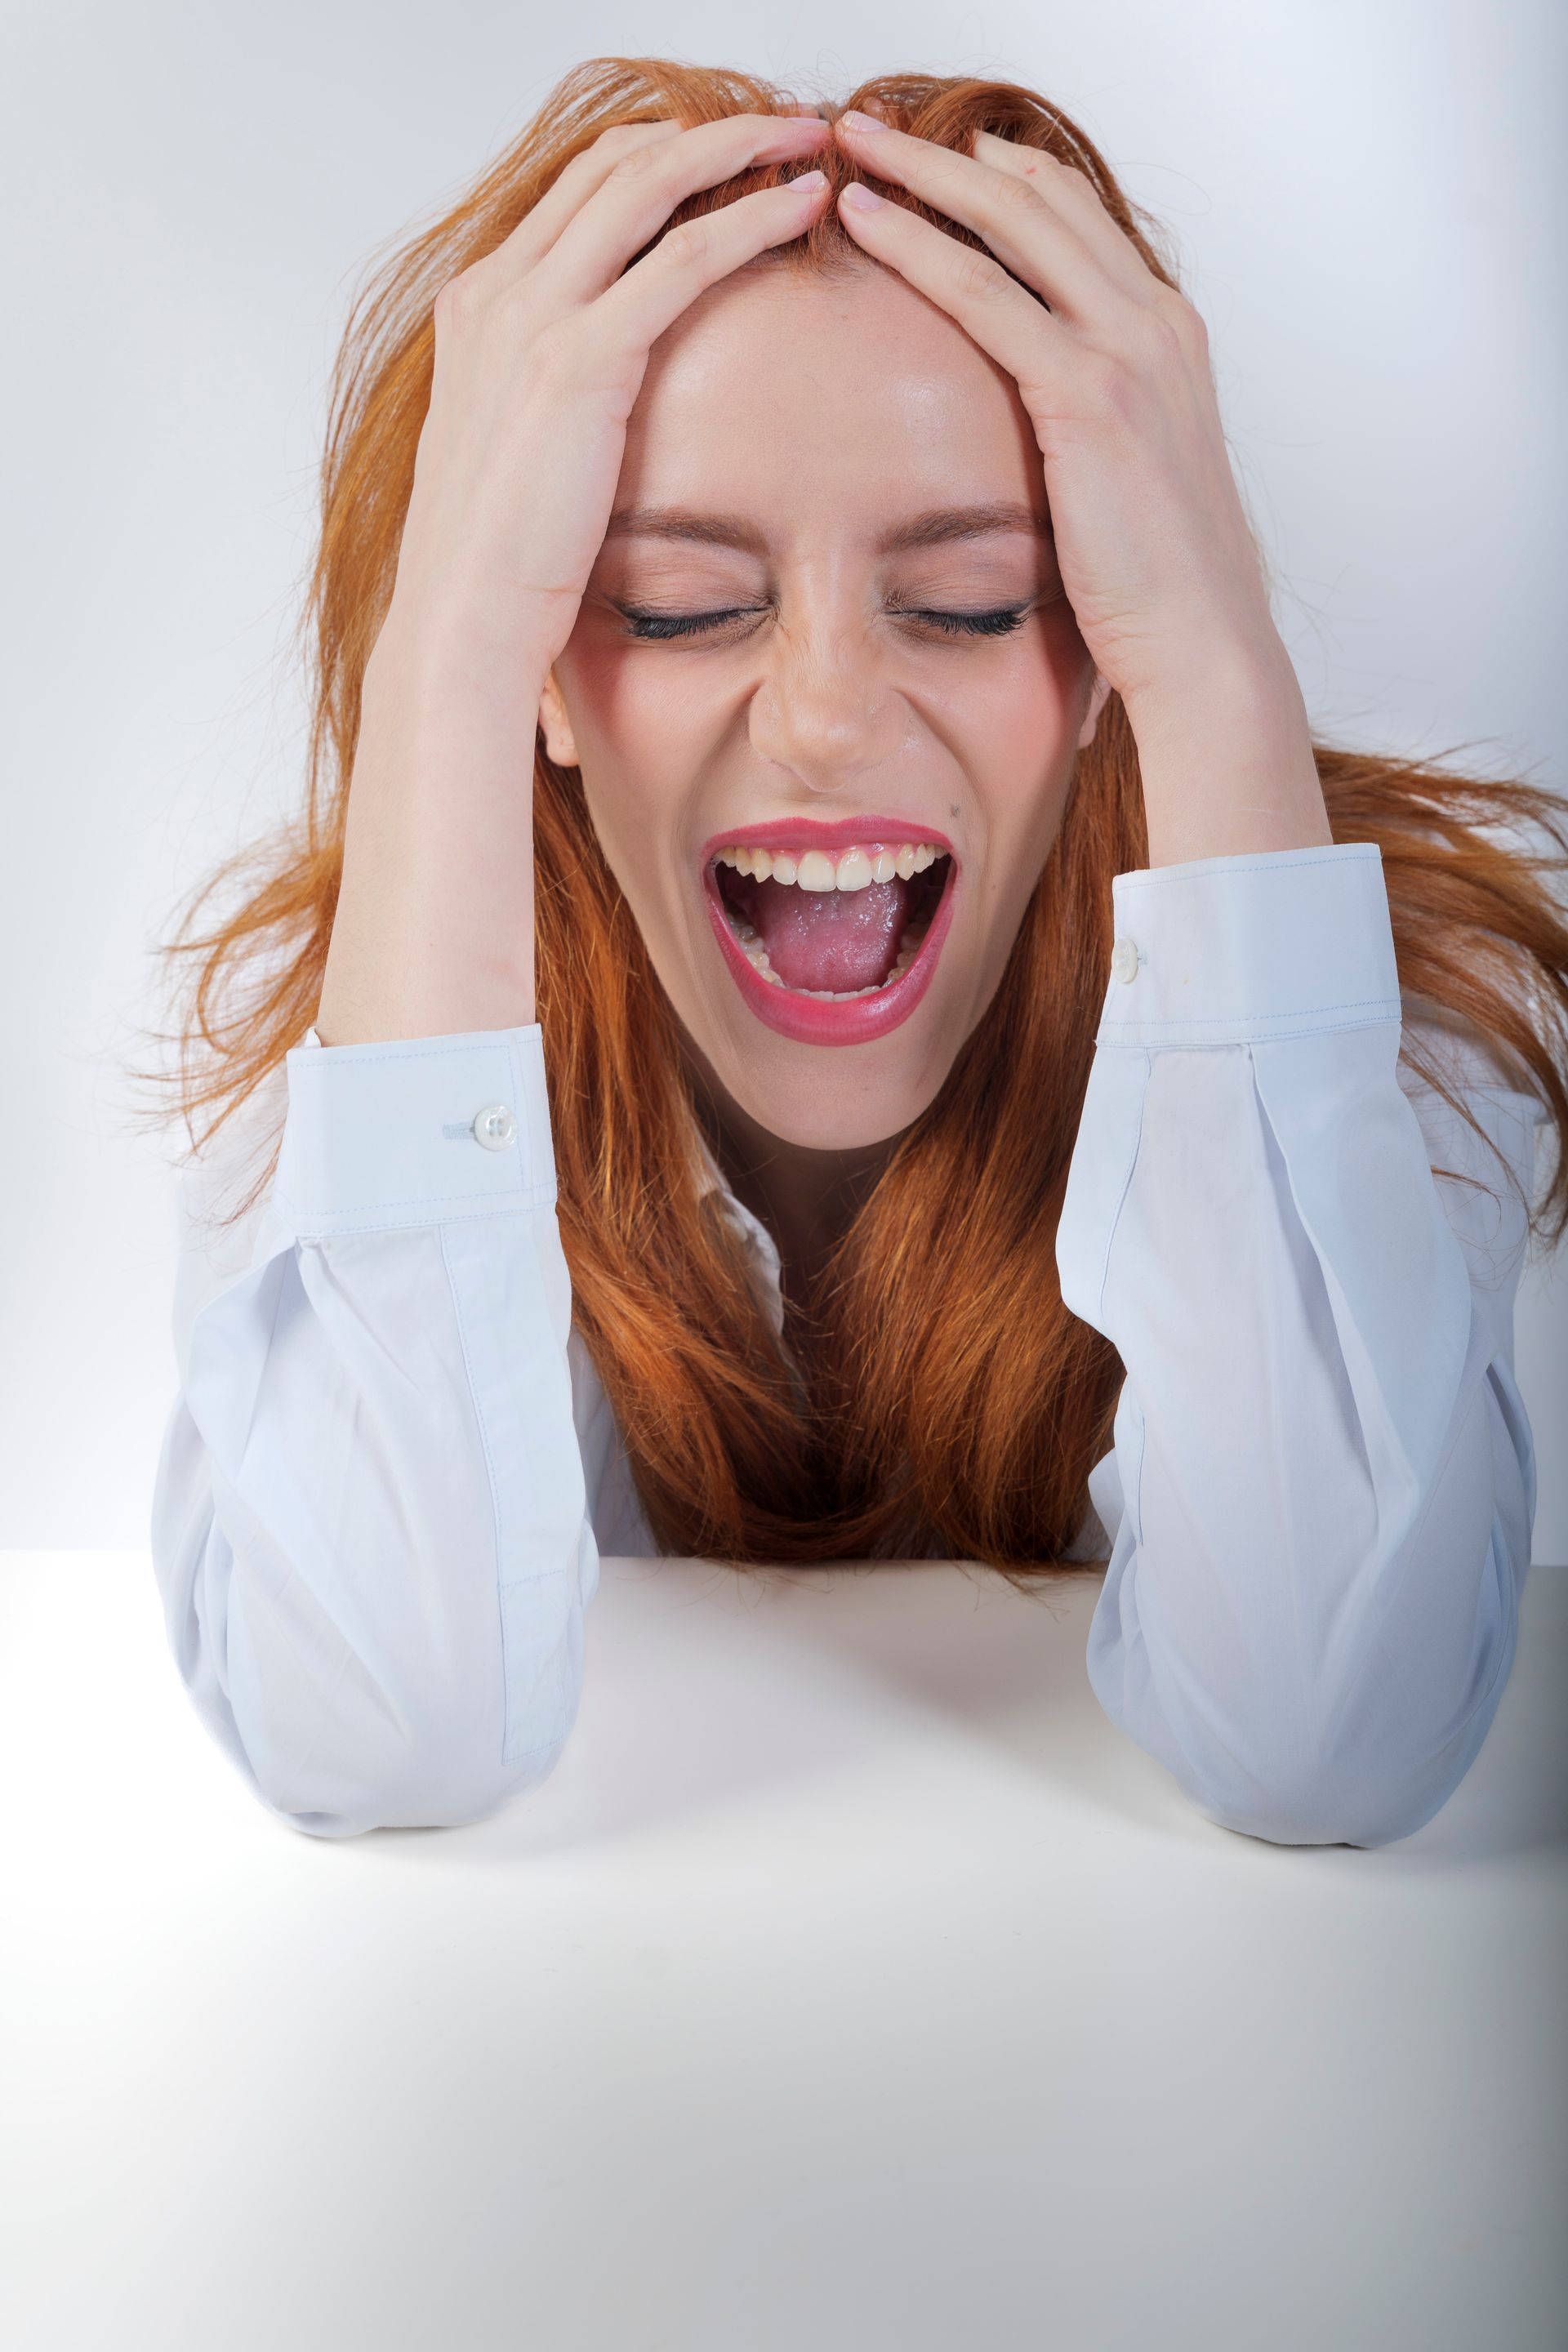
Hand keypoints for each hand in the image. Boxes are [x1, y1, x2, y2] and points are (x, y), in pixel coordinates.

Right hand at [319, 112, 833, 1043]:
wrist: (460, 628)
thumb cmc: (496, 572)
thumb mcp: (521, 465)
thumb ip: (552, 412)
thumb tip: (597, 423)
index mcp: (480, 309)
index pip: (579, 194)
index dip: (662, 160)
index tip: (734, 157)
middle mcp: (497, 292)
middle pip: (614, 163)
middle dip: (710, 131)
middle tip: (793, 126)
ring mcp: (532, 318)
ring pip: (648, 184)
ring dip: (741, 150)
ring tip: (817, 141)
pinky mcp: (579, 361)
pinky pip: (680, 258)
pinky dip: (748, 220)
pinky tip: (804, 209)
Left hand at [830, 111, 1330, 864]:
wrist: (1203, 643)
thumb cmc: (1160, 587)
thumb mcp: (1129, 484)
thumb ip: (1095, 434)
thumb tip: (1044, 445)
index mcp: (1170, 338)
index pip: (1081, 225)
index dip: (1008, 182)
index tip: (941, 163)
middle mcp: (1158, 322)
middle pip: (1045, 199)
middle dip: (954, 156)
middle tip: (878, 128)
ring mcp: (1128, 348)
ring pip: (1012, 223)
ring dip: (924, 175)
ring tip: (855, 146)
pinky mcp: (1087, 392)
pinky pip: (985, 292)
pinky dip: (919, 244)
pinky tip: (865, 222)